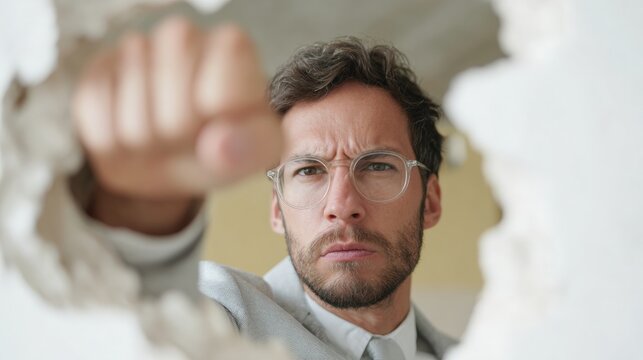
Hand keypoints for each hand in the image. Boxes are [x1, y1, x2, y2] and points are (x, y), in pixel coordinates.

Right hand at [72, 18, 280, 233]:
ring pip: (132, 115)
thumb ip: (250, 146)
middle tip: (188, 139)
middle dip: (180, 137)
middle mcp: (183, 36)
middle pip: (173, 105)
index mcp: (232, 47)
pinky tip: (131, 134)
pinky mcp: (97, 70)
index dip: (217, 121)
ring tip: (162, 139)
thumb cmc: (221, 146)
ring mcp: (136, 49)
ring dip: (145, 142)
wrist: (171, 160)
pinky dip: (111, 140)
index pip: (220, 87)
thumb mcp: (252, 151)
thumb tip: (222, 147)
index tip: (223, 128)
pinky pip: (95, 113)